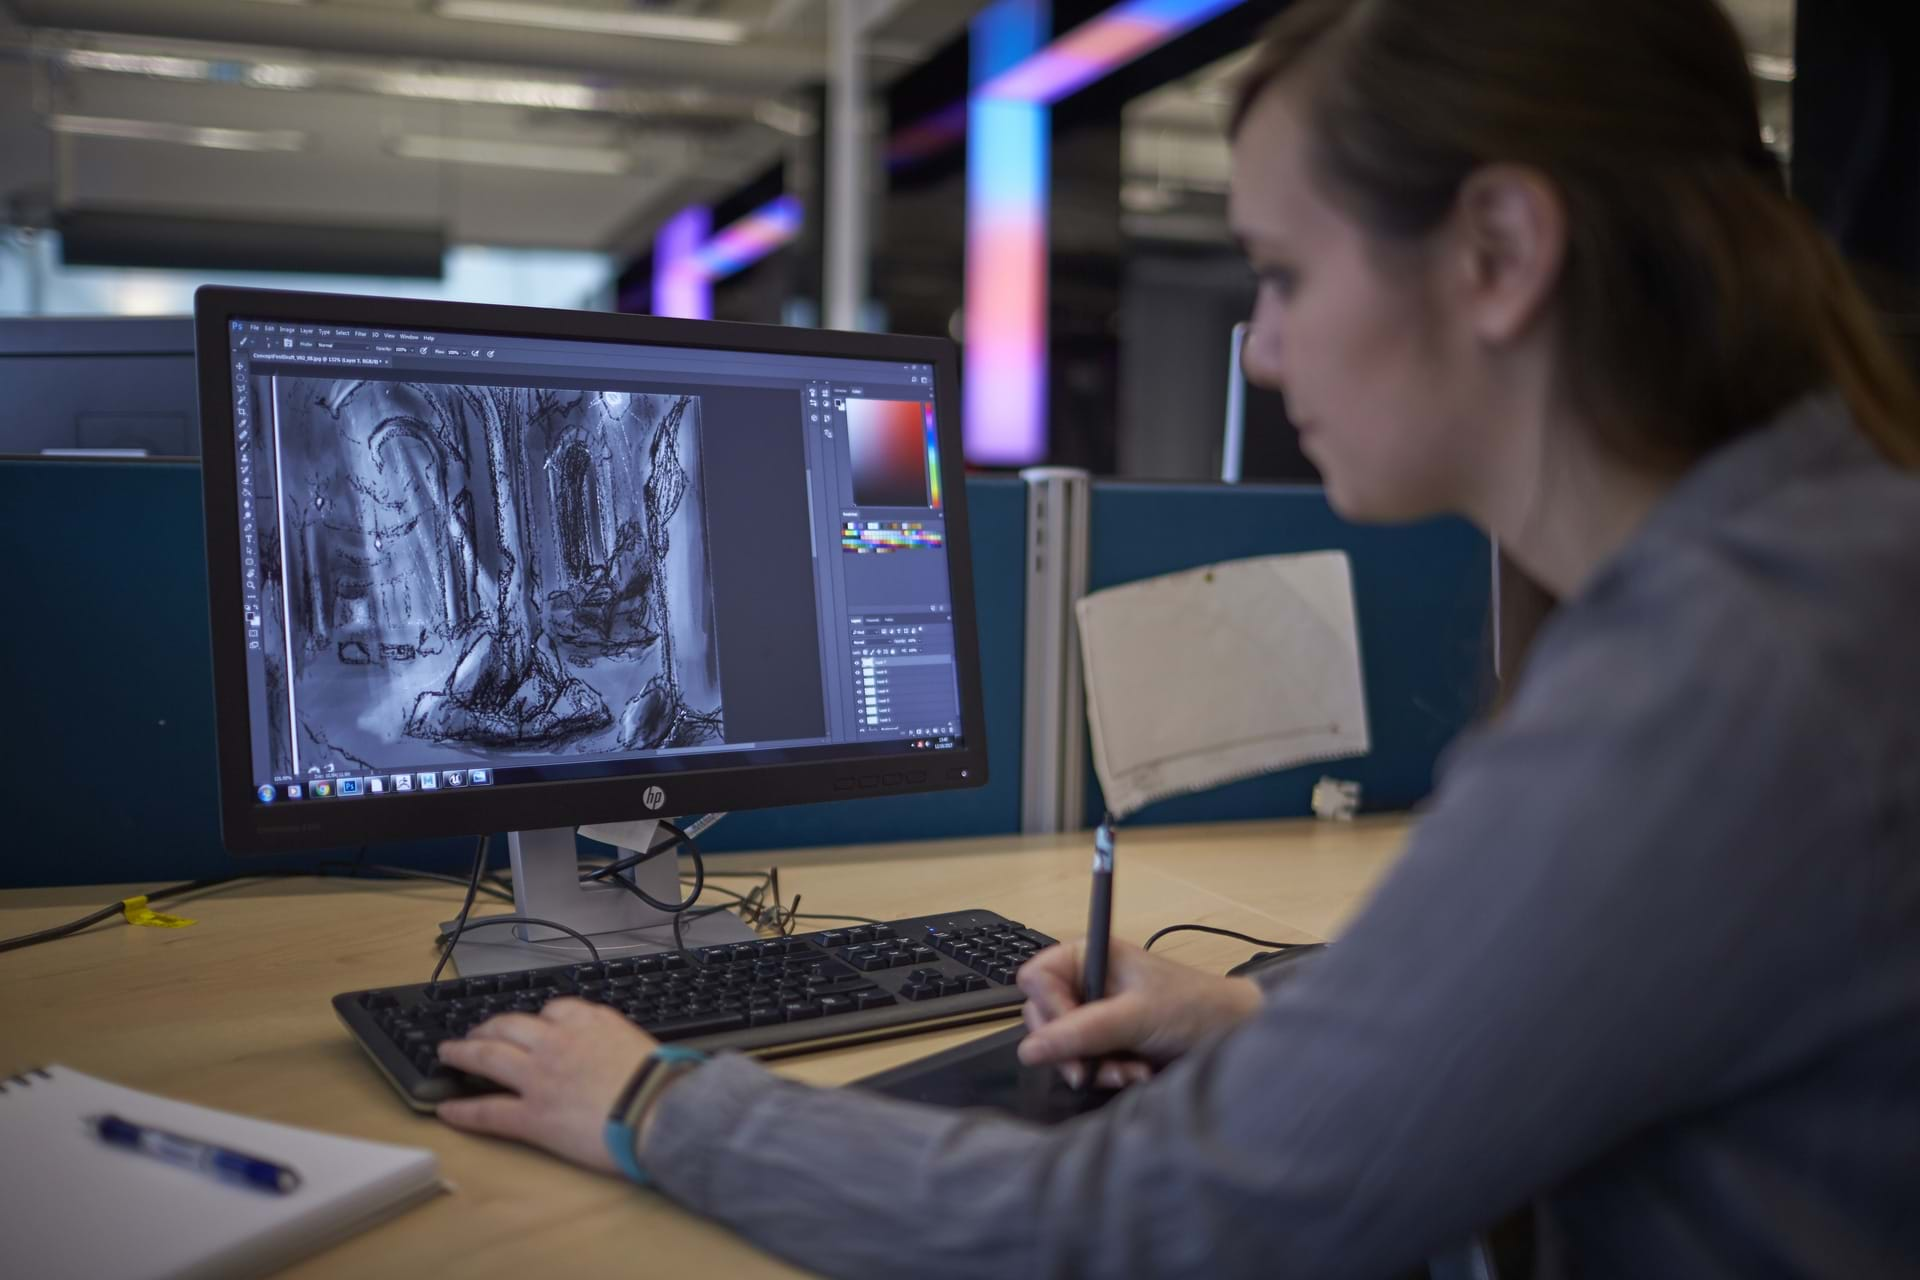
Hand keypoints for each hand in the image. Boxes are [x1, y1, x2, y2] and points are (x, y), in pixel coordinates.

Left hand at [436, 998, 657, 1173]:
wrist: (656, 1108)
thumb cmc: (660, 1081)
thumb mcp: (641, 1042)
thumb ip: (618, 1039)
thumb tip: (619, 1048)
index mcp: (588, 1022)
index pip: (553, 1010)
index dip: (536, 1018)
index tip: (530, 1022)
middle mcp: (556, 1042)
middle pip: (510, 1025)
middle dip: (489, 1026)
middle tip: (476, 1031)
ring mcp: (539, 1077)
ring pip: (489, 1056)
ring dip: (464, 1051)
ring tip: (449, 1051)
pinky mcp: (532, 1116)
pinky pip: (489, 1111)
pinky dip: (464, 1111)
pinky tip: (446, 1109)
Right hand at [1016, 938, 1261, 1088]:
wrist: (1236, 1037)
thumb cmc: (1196, 1008)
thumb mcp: (1137, 1016)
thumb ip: (1082, 1031)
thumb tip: (1029, 1049)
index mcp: (1091, 956)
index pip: (1037, 980)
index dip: (1049, 1009)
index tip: (1071, 1036)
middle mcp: (1089, 982)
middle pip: (1043, 1018)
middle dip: (1072, 1048)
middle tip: (1091, 1069)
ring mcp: (1097, 1015)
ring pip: (1062, 1048)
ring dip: (1094, 1067)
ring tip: (1130, 1071)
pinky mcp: (1109, 1043)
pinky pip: (1085, 1064)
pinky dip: (1106, 1074)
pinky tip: (1135, 1074)